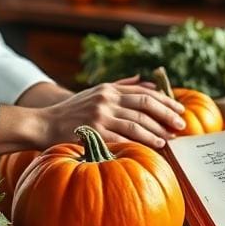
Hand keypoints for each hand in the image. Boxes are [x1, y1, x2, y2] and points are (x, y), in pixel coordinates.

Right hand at [38, 75, 186, 149]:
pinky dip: (141, 143)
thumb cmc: (72, 111)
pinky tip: (152, 146)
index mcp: (110, 89)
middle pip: (145, 105)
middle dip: (166, 115)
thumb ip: (121, 86)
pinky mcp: (94, 132)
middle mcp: (107, 99)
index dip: (165, 101)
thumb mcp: (95, 92)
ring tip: (168, 139)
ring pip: (137, 123)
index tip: (180, 110)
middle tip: (181, 125)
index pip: (144, 93)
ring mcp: (100, 115)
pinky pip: (123, 138)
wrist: (43, 124)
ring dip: (156, 131)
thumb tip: (145, 79)